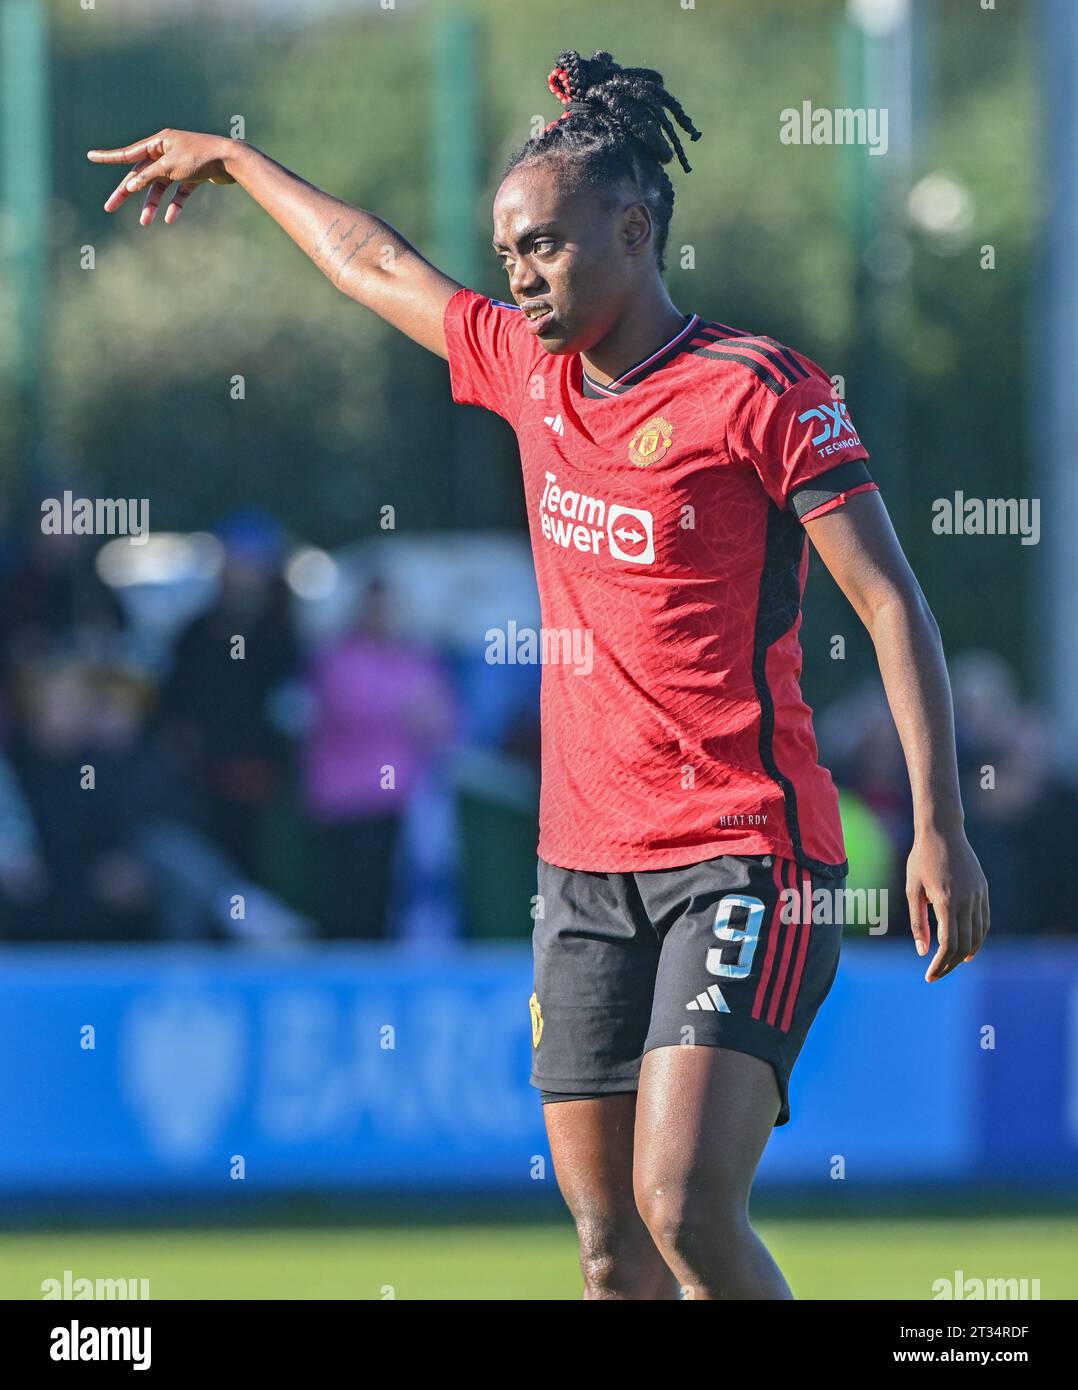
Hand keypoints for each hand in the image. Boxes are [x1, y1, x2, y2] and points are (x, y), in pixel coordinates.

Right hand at [87, 129, 237, 225]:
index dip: (109, 157)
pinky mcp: (193, 175)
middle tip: (109, 207)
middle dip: (127, 193)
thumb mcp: (169, 166)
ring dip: (152, 204)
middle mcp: (166, 151)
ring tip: (145, 223)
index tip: (90, 157)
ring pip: (160, 187)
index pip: (128, 153)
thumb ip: (148, 175)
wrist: (232, 160)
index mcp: (158, 143)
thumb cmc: (200, 157)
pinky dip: (174, 204)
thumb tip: (130, 185)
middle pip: (141, 174)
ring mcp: (180, 164)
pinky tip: (171, 218)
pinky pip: (179, 192)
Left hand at [906, 827, 989, 981]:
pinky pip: (984, 922)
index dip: (940, 964)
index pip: (948, 944)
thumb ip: (918, 922)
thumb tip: (923, 952)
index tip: (929, 976)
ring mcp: (979, 896)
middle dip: (950, 964)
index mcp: (947, 901)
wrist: (943, 832)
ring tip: (951, 964)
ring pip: (978, 936)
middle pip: (964, 945)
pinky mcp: (984, 891)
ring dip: (966, 954)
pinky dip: (977, 938)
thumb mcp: (912, 890)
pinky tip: (967, 947)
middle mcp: (967, 901)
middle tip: (936, 974)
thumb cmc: (921, 860)